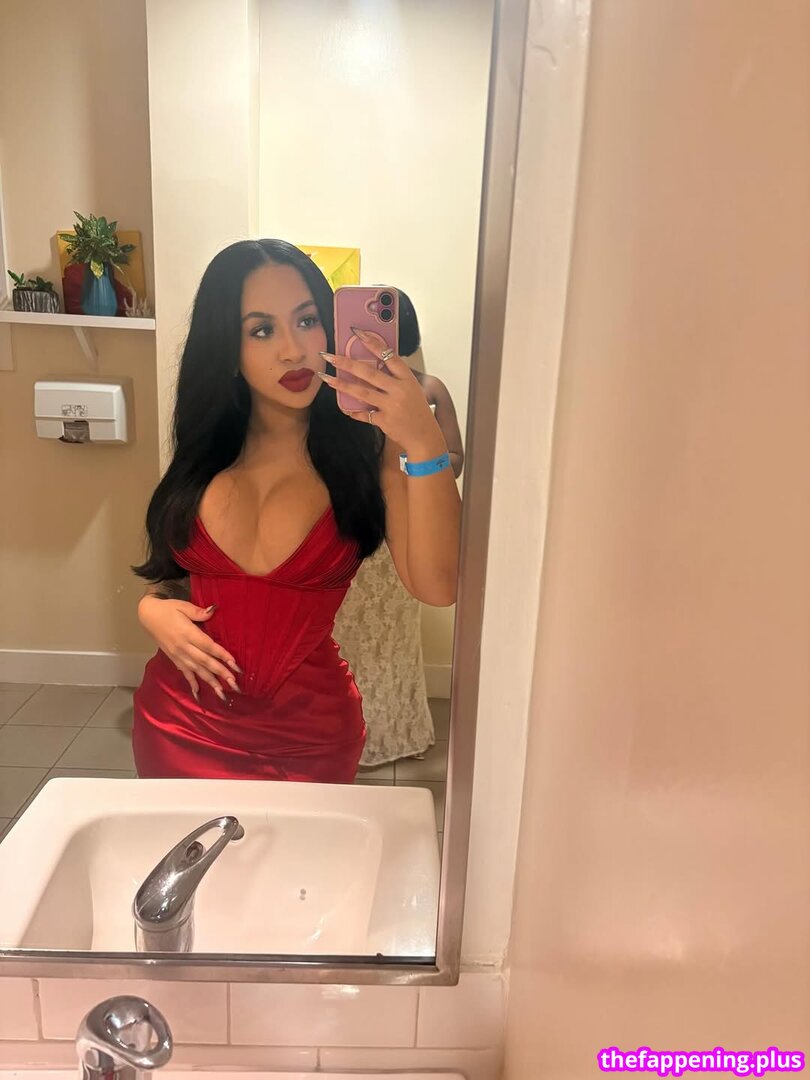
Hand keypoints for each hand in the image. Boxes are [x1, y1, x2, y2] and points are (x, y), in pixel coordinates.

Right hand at [138, 596, 240, 702]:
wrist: (148, 616)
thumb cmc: (168, 609)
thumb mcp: (183, 606)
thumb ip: (198, 611)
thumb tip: (213, 610)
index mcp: (187, 633)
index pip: (207, 645)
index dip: (221, 654)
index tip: (234, 663)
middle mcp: (183, 647)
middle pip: (204, 661)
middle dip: (220, 672)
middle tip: (234, 683)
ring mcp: (178, 655)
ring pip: (196, 670)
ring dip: (210, 681)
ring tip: (222, 692)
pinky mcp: (174, 659)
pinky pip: (184, 672)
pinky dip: (192, 683)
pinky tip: (198, 693)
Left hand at [318, 328, 442, 454]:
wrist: (425, 436)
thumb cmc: (418, 411)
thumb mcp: (413, 389)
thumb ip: (396, 378)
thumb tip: (374, 364)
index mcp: (407, 379)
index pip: (389, 356)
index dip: (373, 343)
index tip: (358, 333)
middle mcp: (399, 391)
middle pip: (369, 373)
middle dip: (347, 363)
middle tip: (330, 356)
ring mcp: (391, 406)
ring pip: (362, 392)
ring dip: (342, 384)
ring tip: (326, 378)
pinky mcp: (384, 421)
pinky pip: (364, 414)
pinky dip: (353, 410)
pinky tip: (344, 407)